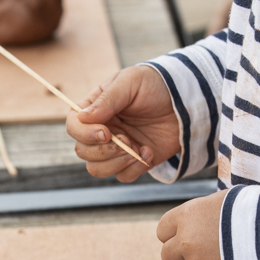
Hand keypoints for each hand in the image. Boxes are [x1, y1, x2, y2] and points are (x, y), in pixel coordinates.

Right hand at [67, 66, 182, 182]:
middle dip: (105, 150)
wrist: (186, 101)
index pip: (73, 126)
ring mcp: (115, 148)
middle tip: (127, 139)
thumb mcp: (131, 82)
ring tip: (138, 148)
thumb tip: (83, 117)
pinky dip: (134, 168)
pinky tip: (148, 152)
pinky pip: (122, 176)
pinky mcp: (132, 162)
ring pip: (97, 169)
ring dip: (116, 162)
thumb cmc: (155, 85)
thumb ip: (107, 100)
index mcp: (94, 110)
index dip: (85, 134)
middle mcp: (100, 131)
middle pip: (82, 151)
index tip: (106, 133)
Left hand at [157, 192, 228, 259]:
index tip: (189, 235)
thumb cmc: (258, 210)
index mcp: (187, 216)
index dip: (176, 234)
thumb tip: (199, 220)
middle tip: (204, 252)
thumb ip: (205, 213)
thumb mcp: (227, 201)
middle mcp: (187, 241)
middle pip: (168, 257)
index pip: (163, 231)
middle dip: (183, 256)